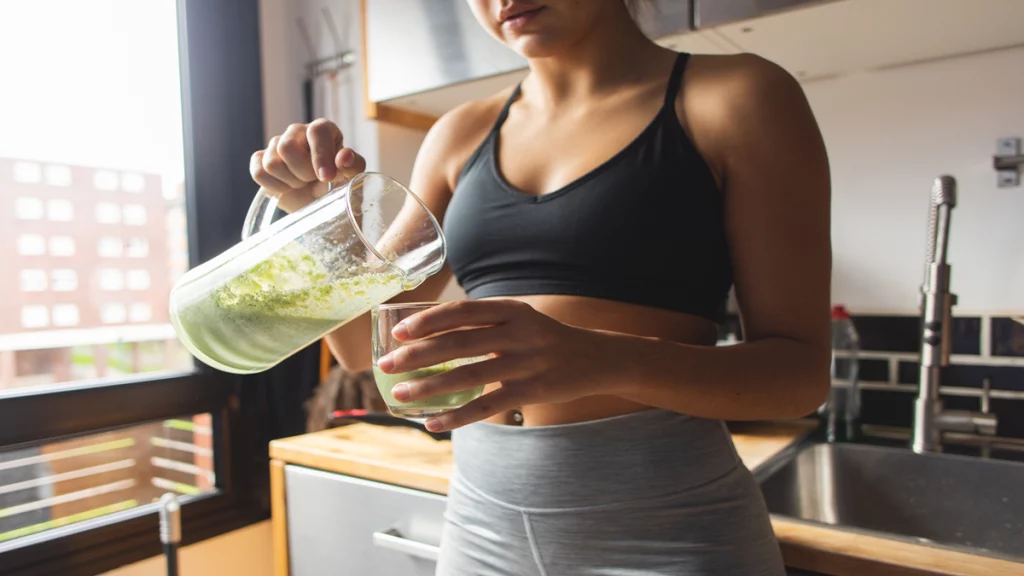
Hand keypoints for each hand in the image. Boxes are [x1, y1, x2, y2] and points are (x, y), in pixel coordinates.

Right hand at [250, 119, 367, 212]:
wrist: (316, 201)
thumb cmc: (336, 183)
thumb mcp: (351, 176)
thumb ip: (353, 165)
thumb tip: (344, 157)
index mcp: (322, 129)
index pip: (317, 131)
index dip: (320, 156)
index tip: (326, 178)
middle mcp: (298, 131)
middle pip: (287, 147)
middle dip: (302, 173)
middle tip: (313, 180)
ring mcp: (276, 143)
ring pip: (272, 163)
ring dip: (289, 182)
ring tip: (301, 183)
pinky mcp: (260, 159)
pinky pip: (259, 173)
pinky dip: (274, 187)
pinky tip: (287, 187)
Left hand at [375, 300, 623, 430]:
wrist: (596, 359)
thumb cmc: (544, 338)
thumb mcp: (519, 319)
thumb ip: (482, 322)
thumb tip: (426, 334)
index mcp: (512, 310)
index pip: (462, 311)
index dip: (428, 321)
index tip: (398, 331)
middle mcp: (519, 333)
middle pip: (458, 343)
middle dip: (417, 355)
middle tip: (386, 364)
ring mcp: (526, 364)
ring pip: (467, 376)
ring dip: (428, 387)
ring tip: (400, 395)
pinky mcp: (531, 393)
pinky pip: (486, 406)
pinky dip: (457, 417)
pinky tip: (433, 423)